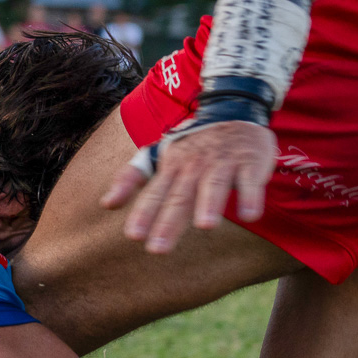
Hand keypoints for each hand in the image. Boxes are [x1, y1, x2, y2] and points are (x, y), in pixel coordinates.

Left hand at [103, 119, 276, 253]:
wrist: (231, 109)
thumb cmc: (191, 143)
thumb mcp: (158, 155)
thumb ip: (131, 177)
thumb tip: (106, 204)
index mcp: (172, 167)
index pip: (155, 193)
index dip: (144, 214)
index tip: (134, 236)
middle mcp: (194, 166)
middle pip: (181, 196)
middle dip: (169, 222)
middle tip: (158, 249)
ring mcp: (222, 162)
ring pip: (214, 184)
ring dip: (210, 204)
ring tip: (205, 226)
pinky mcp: (250, 161)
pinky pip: (250, 179)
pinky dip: (251, 196)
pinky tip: (250, 214)